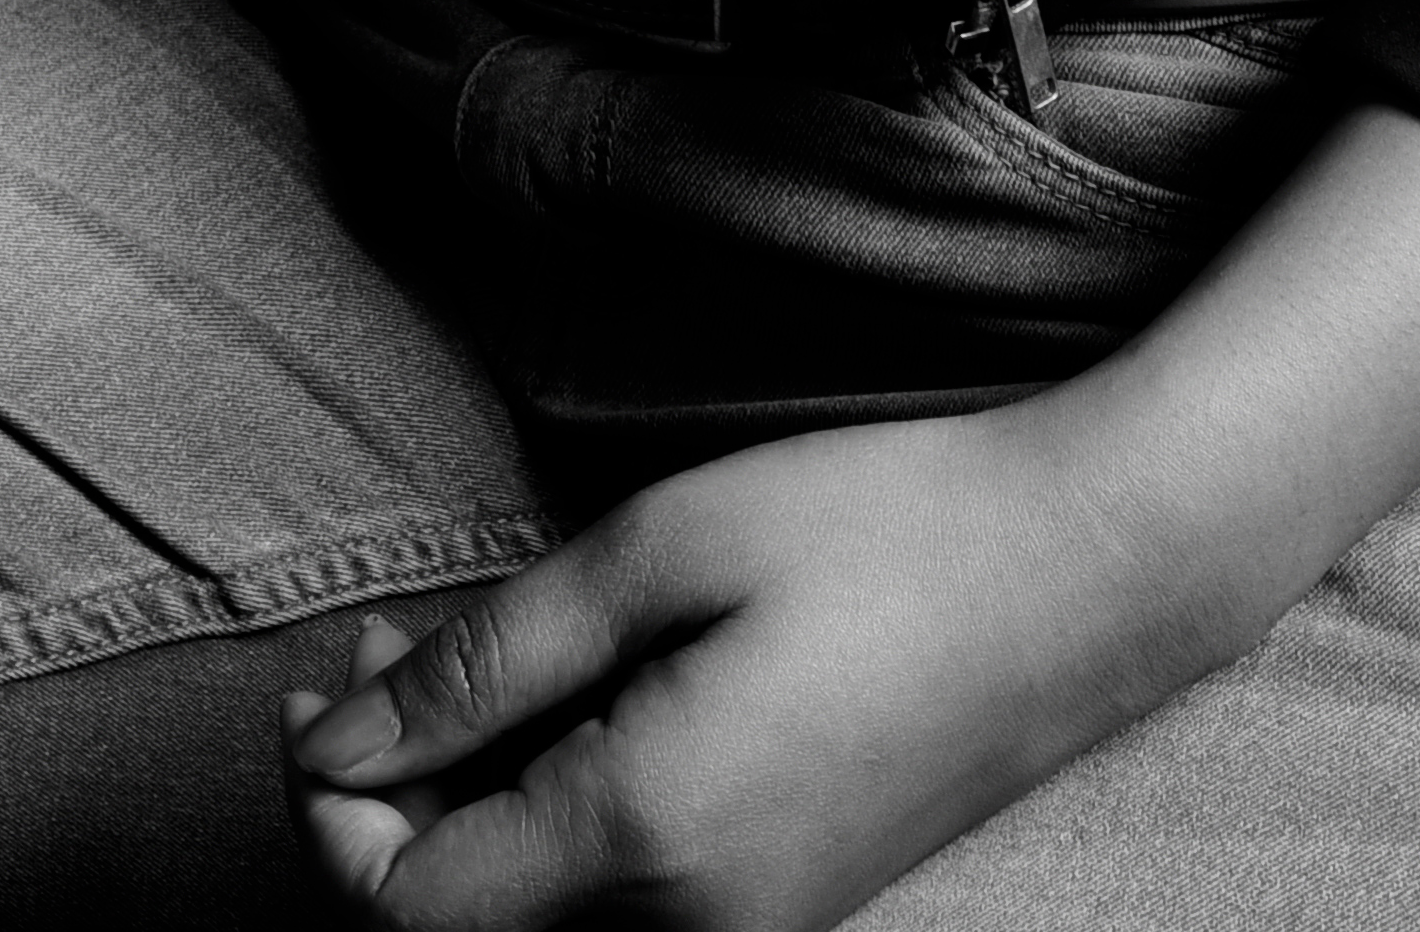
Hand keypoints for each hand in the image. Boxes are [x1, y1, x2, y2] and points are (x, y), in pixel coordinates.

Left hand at [284, 397, 1181, 925]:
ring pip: (536, 920)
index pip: (404, 911)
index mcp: (646, 843)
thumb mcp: (667, 548)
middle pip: (461, 929)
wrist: (1092, 573)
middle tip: (383, 643)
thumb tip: (335, 751)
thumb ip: (489, 662)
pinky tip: (575, 701)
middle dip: (389, 799)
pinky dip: (553, 819)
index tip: (327, 676)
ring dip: (469, 808)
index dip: (331, 809)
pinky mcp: (788, 909)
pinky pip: (619, 903)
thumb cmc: (887, 528)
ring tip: (478, 656)